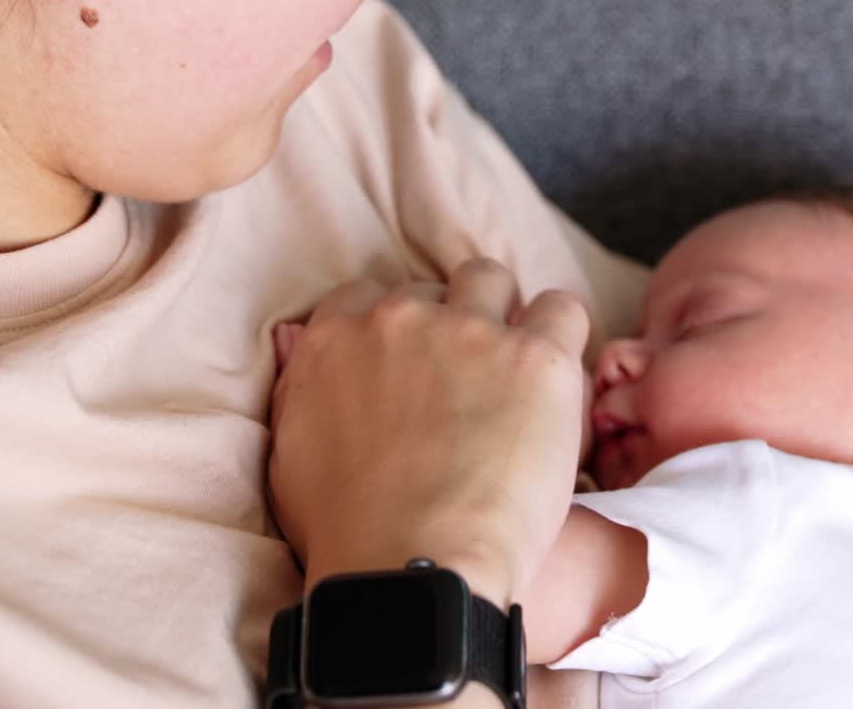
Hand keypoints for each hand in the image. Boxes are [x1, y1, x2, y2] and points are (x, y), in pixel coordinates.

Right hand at [268, 260, 590, 604]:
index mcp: (338, 337)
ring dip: (501, 313)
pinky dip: (560, 333)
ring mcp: (472, 332)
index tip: (408, 363)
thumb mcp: (291, 456)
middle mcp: (402, 317)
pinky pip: (561, 310)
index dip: (392, 328)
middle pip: (434, 288)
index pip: (365, 296)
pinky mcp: (535, 357)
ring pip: (493, 280)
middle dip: (448, 323)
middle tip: (463, 379)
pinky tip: (555, 376)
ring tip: (513, 366)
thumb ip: (306, 395)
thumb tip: (319, 366)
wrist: (410, 572)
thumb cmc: (347, 533)